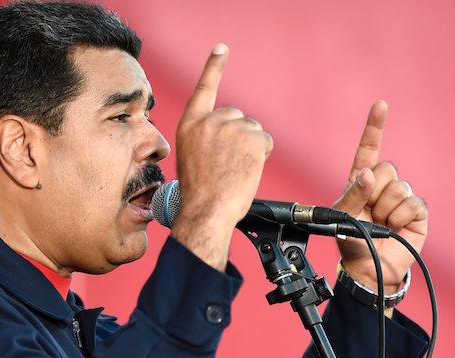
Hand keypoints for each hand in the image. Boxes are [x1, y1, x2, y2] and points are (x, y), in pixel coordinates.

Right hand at [170, 44, 273, 271]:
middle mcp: (209, 121)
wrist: (206, 210)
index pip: (204, 89)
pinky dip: (261, 155)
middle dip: (238, 137)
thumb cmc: (200, 193)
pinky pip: (264, 142)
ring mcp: (230, 127)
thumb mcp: (193, 157)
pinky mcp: (250, 137)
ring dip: (250, 148)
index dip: (214, 67)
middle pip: (237, 117)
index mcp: (190, 125)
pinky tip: (246, 169)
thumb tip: (230, 137)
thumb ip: (207, 138)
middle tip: (228, 164)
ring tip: (234, 170)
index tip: (222, 48)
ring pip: (252, 130)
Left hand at [332, 101, 427, 295]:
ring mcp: (401, 198)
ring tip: (381, 223)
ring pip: (399, 186)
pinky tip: (395, 228)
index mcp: (361, 182)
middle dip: (375, 190)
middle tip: (369, 212)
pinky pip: (412, 203)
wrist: (369, 270)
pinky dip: (400, 217)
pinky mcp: (417, 213)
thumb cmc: (351, 242)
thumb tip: (369, 173)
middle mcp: (382, 186)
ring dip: (386, 208)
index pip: (368, 150)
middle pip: (387, 168)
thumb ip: (353, 194)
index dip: (375, 127)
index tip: (380, 105)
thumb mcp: (342, 217)